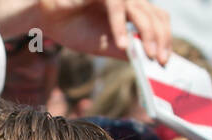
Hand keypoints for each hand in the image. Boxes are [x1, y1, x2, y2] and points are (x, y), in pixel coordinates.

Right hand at [37, 0, 171, 61]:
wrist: (46, 18)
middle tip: (159, 61)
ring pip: (141, 11)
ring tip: (146, 56)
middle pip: (155, 15)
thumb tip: (146, 61)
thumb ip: (125, 50)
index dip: (164, 39)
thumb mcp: (104, 45)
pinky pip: (118, 7)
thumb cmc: (74, 28)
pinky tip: (121, 44)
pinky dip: (120, 26)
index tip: (164, 61)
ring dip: (146, 34)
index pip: (157, 20)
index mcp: (131, 10)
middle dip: (160, 39)